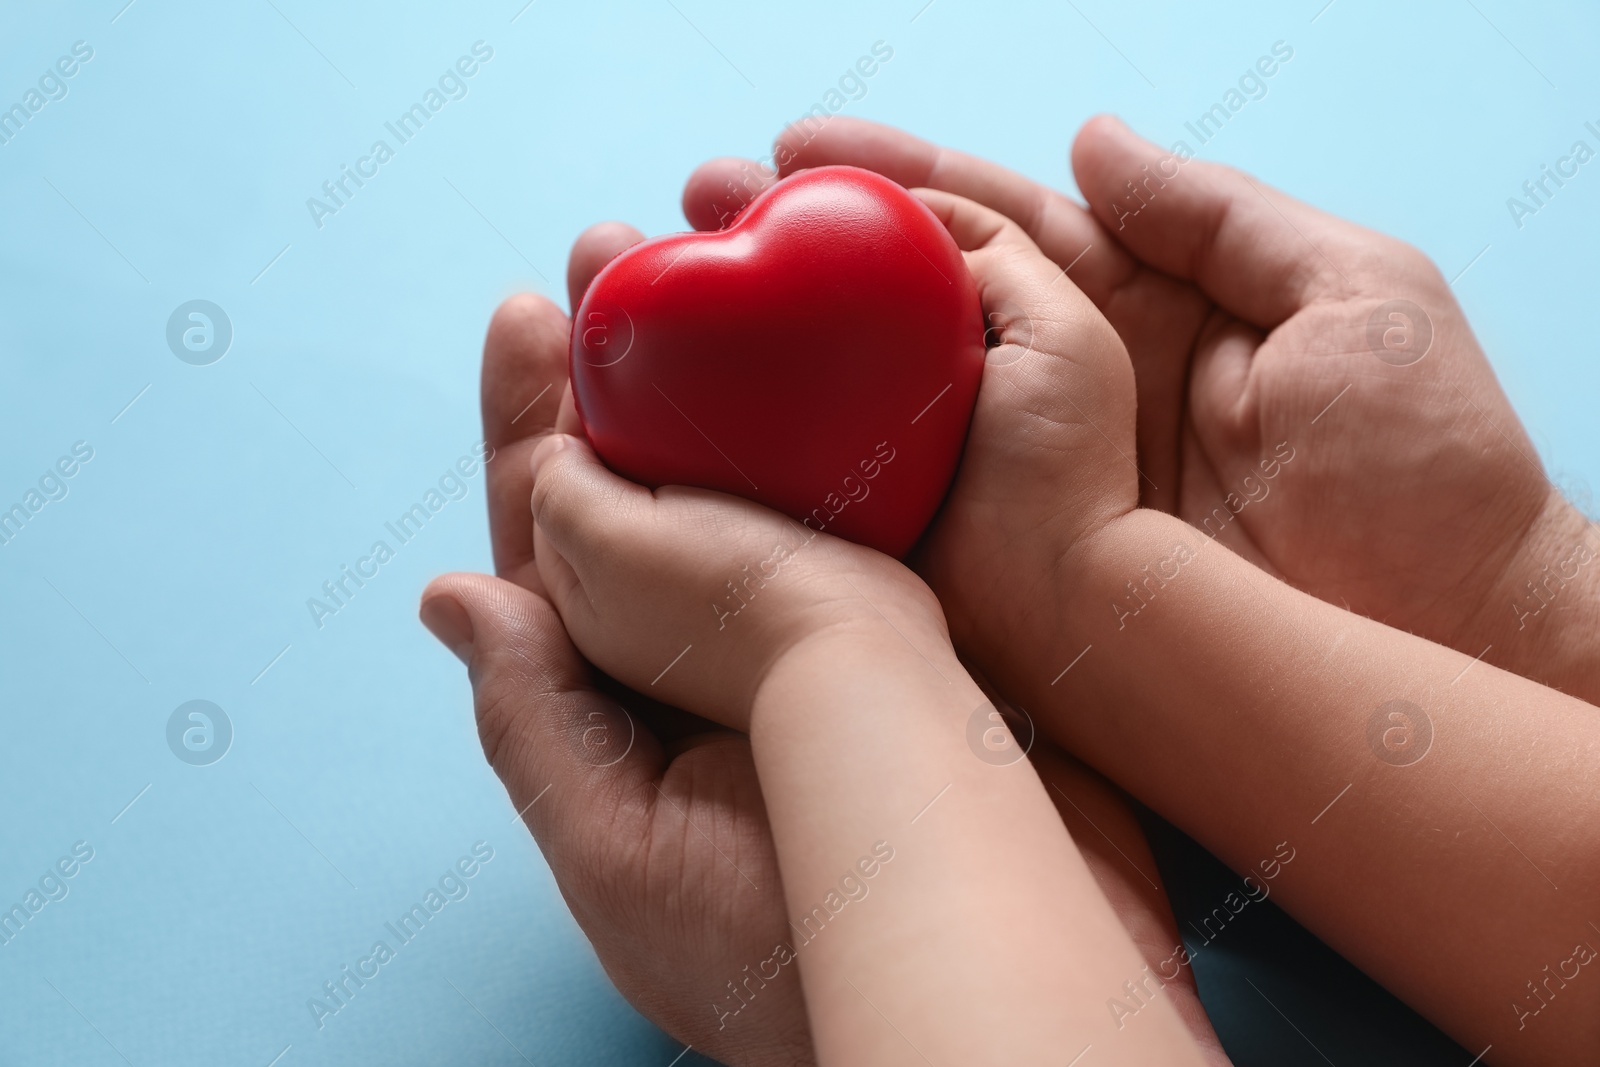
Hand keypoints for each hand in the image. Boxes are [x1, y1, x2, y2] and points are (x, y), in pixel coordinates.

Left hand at [423, 195, 1226, 1064]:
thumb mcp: (619, 849)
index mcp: (622, 707)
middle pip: (640, 488)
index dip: (529, 427)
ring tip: (696, 263)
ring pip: (743, 480)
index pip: (546, 548)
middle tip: (610, 250)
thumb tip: (453, 593)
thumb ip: (532, 717)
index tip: (525, 319)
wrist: (987, 976)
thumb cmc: (786, 949)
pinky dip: (825, 422)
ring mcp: (805, 640)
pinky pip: (849, 503)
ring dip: (716, 372)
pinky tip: (823, 347)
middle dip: (615, 370)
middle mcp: (705, 658)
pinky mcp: (902, 626)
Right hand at [691, 116, 1599, 701]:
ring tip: (681, 298)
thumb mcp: (1347, 291)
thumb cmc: (1424, 462)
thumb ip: (1212, 213)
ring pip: (882, 396)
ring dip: (779, 349)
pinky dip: (819, 464)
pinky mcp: (1022, 565)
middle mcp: (1064, 388)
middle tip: (696, 208)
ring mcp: (1033, 477)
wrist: (1449, 637)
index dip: (891, 181)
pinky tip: (737, 427)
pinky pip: (907, 504)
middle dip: (800, 250)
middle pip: (908, 302)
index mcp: (1138, 311)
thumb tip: (1089, 139)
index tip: (792, 148)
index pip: (989, 223)